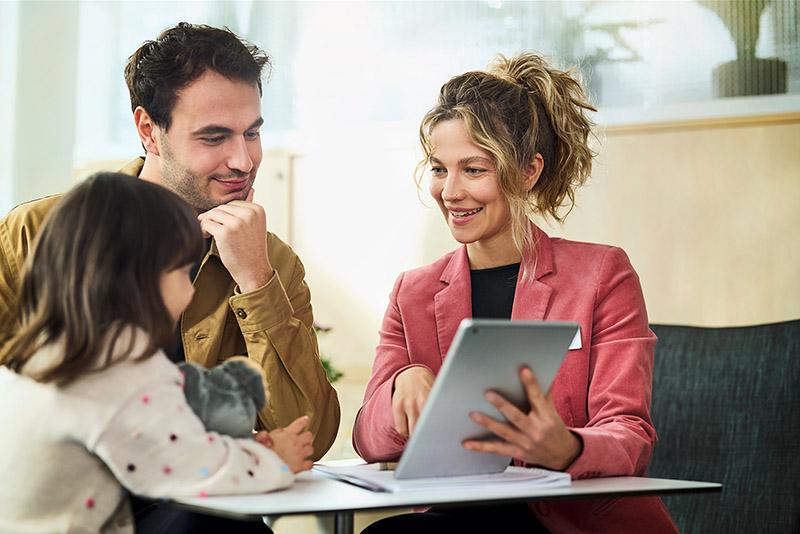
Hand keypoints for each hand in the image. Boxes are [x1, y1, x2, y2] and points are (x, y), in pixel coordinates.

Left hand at [197, 188, 272, 292]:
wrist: (253, 270)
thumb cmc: (251, 249)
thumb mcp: (254, 225)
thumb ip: (250, 207)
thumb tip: (250, 189)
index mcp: (257, 209)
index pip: (232, 204)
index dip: (224, 215)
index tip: (222, 226)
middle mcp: (249, 213)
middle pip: (221, 207)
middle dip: (214, 218)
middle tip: (213, 231)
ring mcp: (238, 222)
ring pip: (212, 213)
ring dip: (207, 223)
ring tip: (209, 234)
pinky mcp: (226, 232)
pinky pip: (206, 223)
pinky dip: (203, 230)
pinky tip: (207, 237)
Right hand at [256, 415, 313, 472]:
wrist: (264, 469)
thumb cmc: (262, 453)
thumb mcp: (263, 438)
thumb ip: (275, 432)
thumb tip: (282, 430)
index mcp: (288, 435)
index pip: (300, 424)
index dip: (304, 421)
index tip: (306, 420)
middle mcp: (296, 443)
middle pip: (309, 436)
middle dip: (307, 437)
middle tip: (303, 439)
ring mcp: (299, 455)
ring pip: (311, 449)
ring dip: (307, 450)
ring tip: (302, 452)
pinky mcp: (300, 466)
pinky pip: (310, 464)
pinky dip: (307, 464)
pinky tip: (303, 463)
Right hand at [391, 366, 434, 436]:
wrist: (412, 374)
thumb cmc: (429, 389)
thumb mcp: (438, 395)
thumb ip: (441, 408)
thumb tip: (452, 426)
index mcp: (433, 400)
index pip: (437, 423)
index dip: (438, 433)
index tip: (441, 437)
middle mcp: (420, 402)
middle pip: (424, 430)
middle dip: (427, 435)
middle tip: (431, 436)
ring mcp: (407, 404)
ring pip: (411, 431)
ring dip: (416, 434)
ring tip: (420, 429)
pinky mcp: (397, 407)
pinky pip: (401, 429)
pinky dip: (406, 431)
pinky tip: (410, 425)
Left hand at [462, 366, 581, 470]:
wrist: (562, 454)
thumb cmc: (553, 427)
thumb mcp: (552, 410)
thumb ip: (544, 393)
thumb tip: (543, 369)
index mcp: (546, 416)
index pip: (538, 398)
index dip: (531, 384)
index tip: (524, 370)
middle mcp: (535, 430)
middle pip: (517, 417)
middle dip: (502, 405)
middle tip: (488, 393)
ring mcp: (525, 443)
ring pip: (504, 432)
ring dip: (488, 424)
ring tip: (473, 415)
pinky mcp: (517, 452)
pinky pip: (497, 449)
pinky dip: (481, 447)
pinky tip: (467, 444)